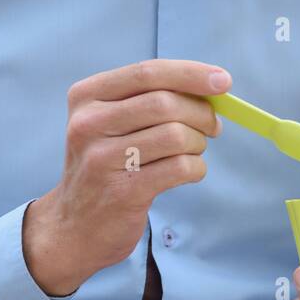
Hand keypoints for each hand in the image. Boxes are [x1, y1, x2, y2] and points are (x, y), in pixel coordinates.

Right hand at [22, 59, 227, 295]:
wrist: (75, 226)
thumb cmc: (108, 164)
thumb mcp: (114, 122)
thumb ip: (154, 97)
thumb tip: (214, 85)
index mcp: (87, 96)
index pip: (147, 72)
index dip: (191, 73)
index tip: (223, 80)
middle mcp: (88, 124)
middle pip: (165, 103)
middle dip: (201, 113)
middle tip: (213, 126)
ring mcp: (101, 159)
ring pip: (176, 135)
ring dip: (198, 143)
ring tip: (193, 150)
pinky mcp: (122, 191)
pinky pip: (180, 167)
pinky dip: (196, 168)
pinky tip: (189, 171)